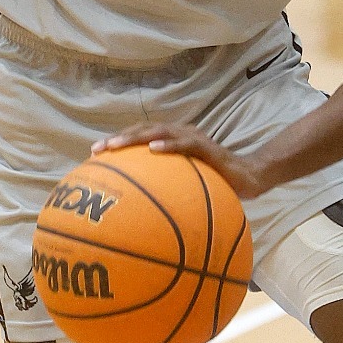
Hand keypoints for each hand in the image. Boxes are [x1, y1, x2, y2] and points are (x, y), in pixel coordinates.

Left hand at [92, 123, 269, 199]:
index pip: (139, 137)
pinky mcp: (208, 148)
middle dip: (118, 139)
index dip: (116, 143)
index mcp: (171, 142)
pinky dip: (169, 145)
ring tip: (116, 146)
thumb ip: (166, 190)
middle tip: (96, 150)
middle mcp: (180, 135)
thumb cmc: (215, 184)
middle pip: (143, 131)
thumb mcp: (185, 187)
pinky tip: (153, 150)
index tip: (93, 154)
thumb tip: (137, 211)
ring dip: (136, 137)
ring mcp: (193, 139)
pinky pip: (186, 144)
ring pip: (160, 132)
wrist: (249, 179)